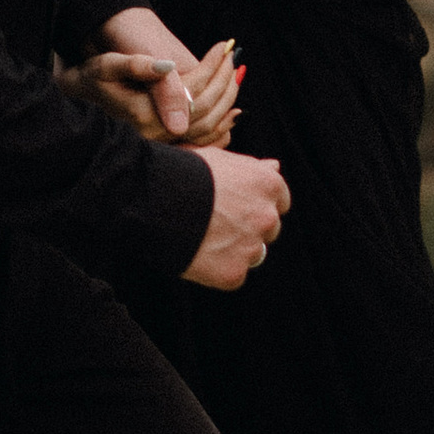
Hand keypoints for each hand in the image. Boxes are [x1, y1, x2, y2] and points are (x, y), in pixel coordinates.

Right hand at [64, 37, 241, 147]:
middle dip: (224, 82)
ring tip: (236, 75)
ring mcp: (160, 144)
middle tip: (234, 58)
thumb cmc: (90, 79)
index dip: (212, 68)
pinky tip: (232, 113)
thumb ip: (139, 66)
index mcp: (144, 115)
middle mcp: (155, 135)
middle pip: (205, 111)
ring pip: (207, 128)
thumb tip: (169, 66)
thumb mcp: (109, 65)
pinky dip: (221, 127)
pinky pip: (200, 142)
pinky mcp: (163, 146)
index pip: (193, 92)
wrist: (75, 101)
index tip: (224, 46)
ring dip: (227, 102)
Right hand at [183, 148, 289, 288]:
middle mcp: (268, 216)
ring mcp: (252, 247)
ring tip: (203, 238)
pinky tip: (197, 254)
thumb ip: (251, 167)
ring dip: (234, 250)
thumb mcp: (220, 159)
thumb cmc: (184, 173)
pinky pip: (233, 275)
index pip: (279, 201)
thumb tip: (275, 166)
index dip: (257, 204)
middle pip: (268, 229)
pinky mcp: (234, 273)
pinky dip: (218, 270)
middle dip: (249, 228)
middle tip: (216, 223)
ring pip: (252, 254)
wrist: (154, 199)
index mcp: (268, 184)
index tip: (238, 206)